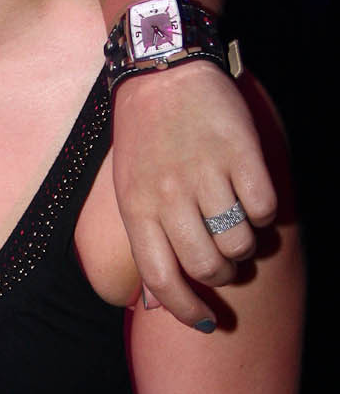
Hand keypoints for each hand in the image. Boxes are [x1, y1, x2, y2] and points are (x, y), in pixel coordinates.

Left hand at [112, 64, 276, 327]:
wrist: (163, 69)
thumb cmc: (144, 138)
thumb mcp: (129, 191)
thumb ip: (145, 244)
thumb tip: (156, 304)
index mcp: (136, 208)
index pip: (161, 279)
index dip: (188, 310)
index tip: (209, 324)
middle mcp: (168, 195)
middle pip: (207, 266)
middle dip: (222, 275)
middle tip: (225, 261)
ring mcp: (204, 173)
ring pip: (239, 242)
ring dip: (245, 245)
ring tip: (237, 225)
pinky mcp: (238, 152)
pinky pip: (263, 207)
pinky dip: (264, 212)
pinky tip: (251, 196)